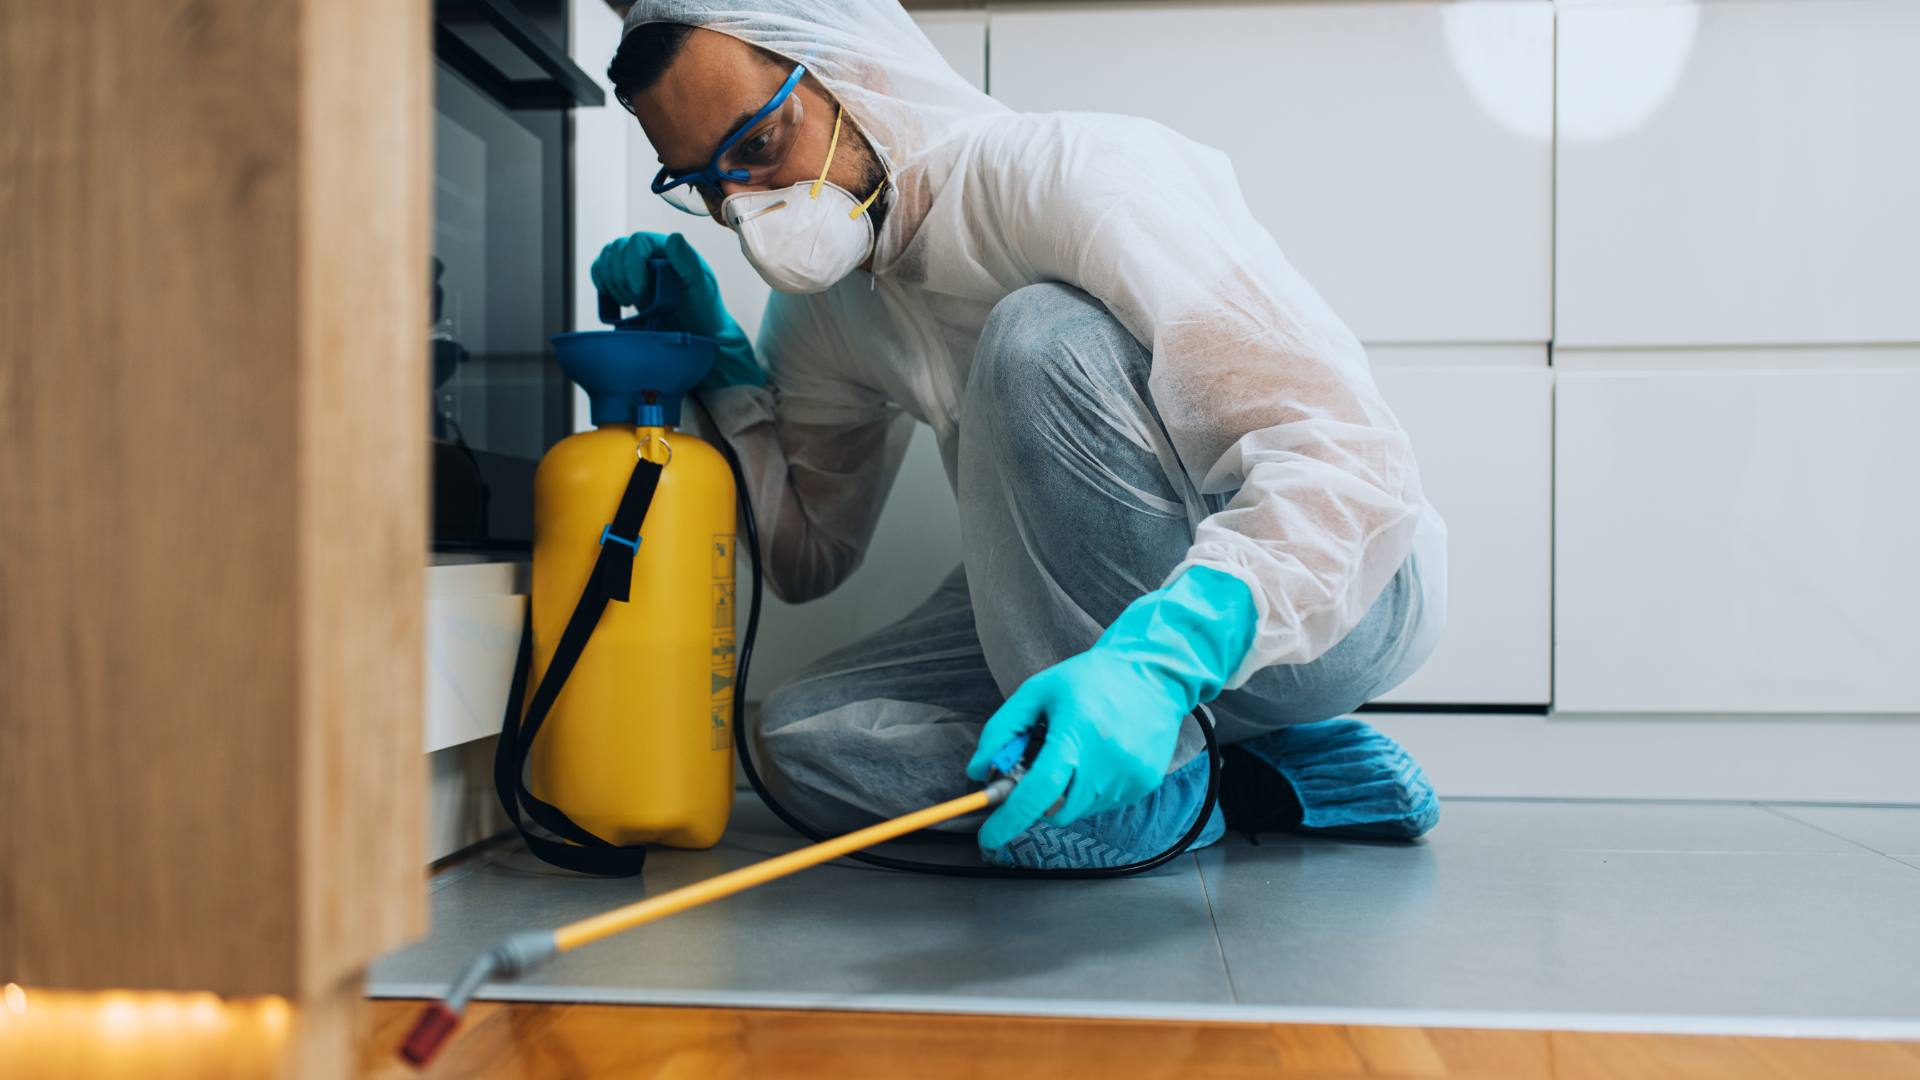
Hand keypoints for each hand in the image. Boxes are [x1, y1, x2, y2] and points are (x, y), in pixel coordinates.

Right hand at [589, 231, 762, 390]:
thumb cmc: (704, 309)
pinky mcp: (623, 282)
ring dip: (612, 283)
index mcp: (668, 248)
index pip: (638, 241)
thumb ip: (689, 262)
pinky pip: (599, 271)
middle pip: (617, 250)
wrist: (697, 334)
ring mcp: (634, 267)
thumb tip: (673, 237)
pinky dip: (601, 283)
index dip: (632, 264)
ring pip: (606, 260)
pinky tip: (615, 300)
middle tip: (639, 301)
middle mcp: (649, 253)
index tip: (639, 291)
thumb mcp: (702, 287)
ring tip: (631, 303)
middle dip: (622, 278)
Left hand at [964, 566, 1258, 850]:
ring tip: (1075, 753)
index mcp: (1075, 736)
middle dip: (1036, 801)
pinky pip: (1103, 803)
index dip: (1008, 819)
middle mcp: (1105, 763)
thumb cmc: (1090, 678)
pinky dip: (1089, 790)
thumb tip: (978, 771)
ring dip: (1065, 794)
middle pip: (1055, 810)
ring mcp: (1128, 777)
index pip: (1036, 793)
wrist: (1152, 673)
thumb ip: (1001, 731)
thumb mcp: (1036, 692)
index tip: (988, 836)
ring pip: (1079, 809)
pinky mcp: (1144, 784)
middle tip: (1035, 772)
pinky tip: (1098, 757)